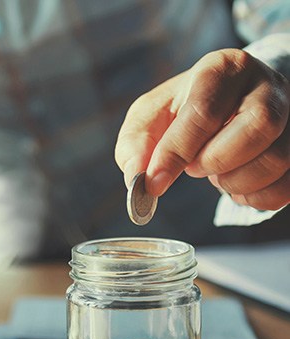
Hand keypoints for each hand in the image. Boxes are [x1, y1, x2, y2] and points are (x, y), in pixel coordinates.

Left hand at [115, 48, 289, 210]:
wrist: (230, 100)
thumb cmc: (187, 107)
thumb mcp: (152, 115)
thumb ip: (137, 144)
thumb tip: (136, 178)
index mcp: (223, 69)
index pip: (204, 112)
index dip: (176, 153)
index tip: (153, 182)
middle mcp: (266, 86)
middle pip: (257, 127)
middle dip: (214, 161)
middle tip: (194, 166)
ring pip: (276, 160)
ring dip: (233, 181)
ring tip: (215, 171)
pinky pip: (285, 188)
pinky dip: (253, 198)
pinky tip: (235, 184)